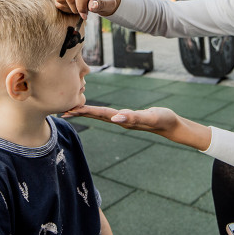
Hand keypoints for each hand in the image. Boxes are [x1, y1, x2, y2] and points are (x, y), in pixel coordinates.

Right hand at [52, 0, 119, 18]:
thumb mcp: (107, 3)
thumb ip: (102, 4)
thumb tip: (92, 5)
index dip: (81, 5)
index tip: (84, 15)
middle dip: (75, 8)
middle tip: (82, 11)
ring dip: (68, 7)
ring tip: (76, 6)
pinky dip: (62, 5)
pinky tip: (70, 3)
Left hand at [63, 105, 212, 149]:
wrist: (172, 125)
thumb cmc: (163, 119)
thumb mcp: (149, 117)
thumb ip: (134, 117)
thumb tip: (115, 118)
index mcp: (122, 119)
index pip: (99, 114)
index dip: (84, 111)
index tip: (69, 110)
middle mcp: (120, 120)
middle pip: (96, 115)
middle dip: (79, 113)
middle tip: (61, 111)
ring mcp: (123, 119)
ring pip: (100, 115)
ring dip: (85, 112)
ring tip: (71, 110)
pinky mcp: (126, 117)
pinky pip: (108, 114)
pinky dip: (97, 111)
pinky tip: (92, 110)